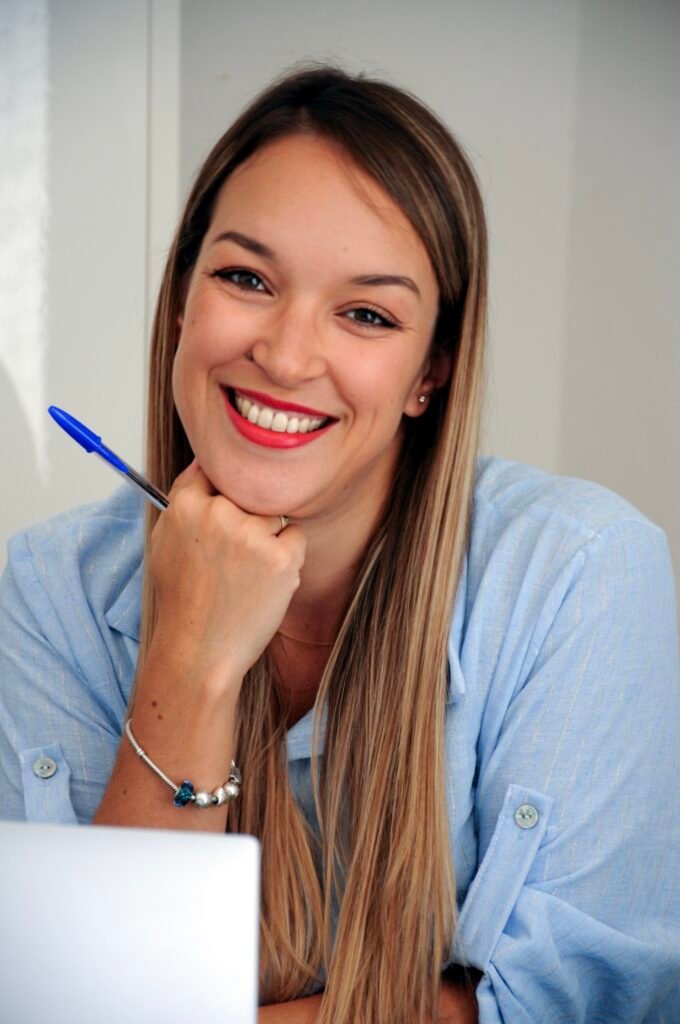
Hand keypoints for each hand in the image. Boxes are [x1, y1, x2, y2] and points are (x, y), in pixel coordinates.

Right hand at [149, 461, 305, 682]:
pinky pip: (296, 536)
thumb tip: (206, 463)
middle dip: (247, 518)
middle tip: (232, 559)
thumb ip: (185, 500)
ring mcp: (251, 535)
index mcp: (186, 506)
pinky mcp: (281, 558)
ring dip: (268, 538)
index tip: (226, 509)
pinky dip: (288, 556)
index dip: (224, 489)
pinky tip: (263, 583)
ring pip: (274, 515)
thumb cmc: (183, 600)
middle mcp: (218, 514)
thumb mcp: (166, 543)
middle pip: (250, 492)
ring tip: (245, 575)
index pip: (216, 470)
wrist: (200, 651)